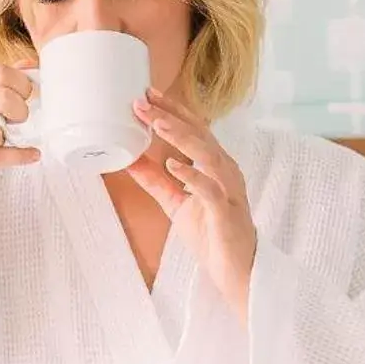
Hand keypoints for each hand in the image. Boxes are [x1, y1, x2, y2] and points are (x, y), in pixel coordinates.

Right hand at [0, 64, 39, 203]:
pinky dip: (18, 156)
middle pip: (1, 98)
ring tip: (11, 138)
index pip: (0, 73)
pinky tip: (31, 154)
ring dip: (11, 137)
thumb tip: (29, 65)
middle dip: (20, 109)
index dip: (22, 83)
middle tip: (18, 118)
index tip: (25, 96)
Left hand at [127, 87, 257, 322]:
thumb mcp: (175, 202)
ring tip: (157, 123)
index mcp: (216, 165)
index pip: (194, 129)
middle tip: (143, 101)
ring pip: (207, 154)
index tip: (148, 94)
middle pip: (199, 134)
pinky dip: (191, 174)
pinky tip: (173, 165)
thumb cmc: (211, 234)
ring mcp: (228, 189)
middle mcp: (225, 170)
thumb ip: (155, 181)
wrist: (235, 269)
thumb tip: (128, 159)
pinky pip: (210, 188)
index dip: (172, 109)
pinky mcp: (225, 210)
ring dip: (180, 137)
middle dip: (170, 115)